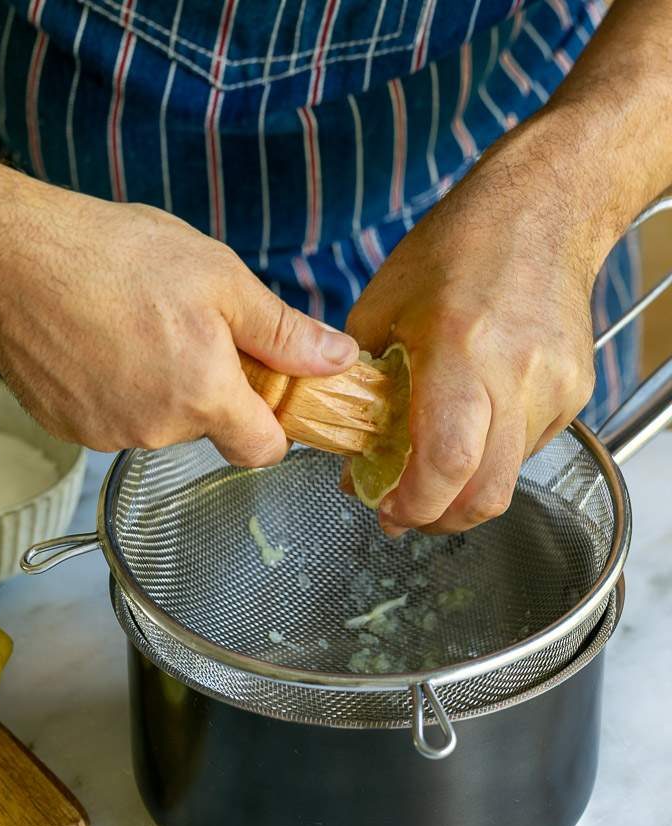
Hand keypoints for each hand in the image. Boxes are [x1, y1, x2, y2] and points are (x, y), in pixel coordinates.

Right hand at [0, 187, 357, 462]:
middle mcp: (159, 430)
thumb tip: (339, 361)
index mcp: (206, 395)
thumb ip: (284, 332)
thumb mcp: (220, 279)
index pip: (263, 451)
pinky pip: (113, 419)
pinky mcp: (68, 430)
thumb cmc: (115, 255)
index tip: (264, 390)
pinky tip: (96, 344)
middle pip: (209, 429)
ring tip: (131, 327)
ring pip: (159, 424)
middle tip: (183, 328)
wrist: (9, 255)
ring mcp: (109, 434)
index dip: (273, 423)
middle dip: (208, 388)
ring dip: (159, 388)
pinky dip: (115, 391)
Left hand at [346, 119, 611, 535]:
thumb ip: (362, 381)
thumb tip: (350, 445)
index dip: (414, 504)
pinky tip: (468, 430)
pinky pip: (528, 450)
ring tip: (429, 468)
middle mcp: (517, 374)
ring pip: (508, 478)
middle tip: (404, 512)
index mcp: (460, 349)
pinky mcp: (574, 391)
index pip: (445, 462)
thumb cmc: (459, 246)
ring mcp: (554, 387)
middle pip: (486, 493)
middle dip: (439, 519)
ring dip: (464, 490)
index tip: (386, 510)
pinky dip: (491, 458)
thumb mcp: (383, 306)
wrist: (546, 209)